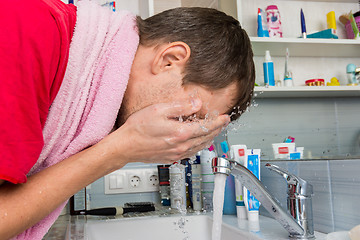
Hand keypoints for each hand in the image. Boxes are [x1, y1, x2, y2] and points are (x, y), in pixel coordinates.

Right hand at [108, 98, 229, 165]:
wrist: (125, 146)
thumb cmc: (138, 128)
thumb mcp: (159, 109)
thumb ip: (181, 107)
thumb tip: (197, 104)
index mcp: (181, 133)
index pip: (206, 127)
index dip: (218, 122)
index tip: (225, 117)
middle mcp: (181, 146)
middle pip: (206, 138)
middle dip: (217, 130)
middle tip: (223, 123)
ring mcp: (176, 154)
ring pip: (200, 147)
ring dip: (210, 139)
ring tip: (214, 132)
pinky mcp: (171, 158)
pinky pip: (191, 153)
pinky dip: (199, 146)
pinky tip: (198, 143)